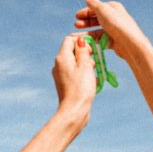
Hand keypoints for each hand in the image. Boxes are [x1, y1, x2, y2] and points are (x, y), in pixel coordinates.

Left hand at [18, 36, 97, 151]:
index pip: (70, 40)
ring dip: (85, 65)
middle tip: (93, 63)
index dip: (82, 42)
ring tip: (92, 75)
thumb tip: (80, 40)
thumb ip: (83, 51)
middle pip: (72, 51)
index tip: (92, 49)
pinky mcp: (64, 83)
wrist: (74, 111)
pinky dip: (82, 74)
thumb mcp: (85, 66)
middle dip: (85, 54)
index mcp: (62, 57)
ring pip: (74, 62)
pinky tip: (90, 82)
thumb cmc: (81, 88)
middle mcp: (58, 64)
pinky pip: (74, 73)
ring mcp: (60, 74)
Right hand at [74, 0, 148, 61]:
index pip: (97, 7)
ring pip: (97, 30)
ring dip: (86, 33)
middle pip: (96, 19)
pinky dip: (92, 41)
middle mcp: (114, 18)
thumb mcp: (102, 10)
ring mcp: (114, 30)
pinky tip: (84, 43)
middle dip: (85, 22)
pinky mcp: (114, 41)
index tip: (76, 15)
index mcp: (113, 7)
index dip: (86, 11)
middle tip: (76, 25)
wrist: (129, 43)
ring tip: (75, 36)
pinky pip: (100, 40)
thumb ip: (93, 3)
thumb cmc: (117, 23)